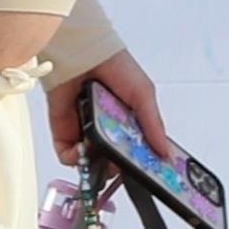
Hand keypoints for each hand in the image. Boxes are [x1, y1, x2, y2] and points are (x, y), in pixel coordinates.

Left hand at [45, 46, 171, 168]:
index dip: (142, 165)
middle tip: (122, 164)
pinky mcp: (64, 133)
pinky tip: (83, 150)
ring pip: (93, 163)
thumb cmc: (116, 68)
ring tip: (102, 152)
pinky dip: (76, 158)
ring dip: (98, 164)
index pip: (138, 152)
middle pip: (115, 163)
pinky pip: (69, 157)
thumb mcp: (143, 94)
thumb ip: (153, 124)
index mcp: (129, 123)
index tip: (148, 174)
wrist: (83, 54)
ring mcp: (86, 134)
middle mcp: (108, 131)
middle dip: (120, 167)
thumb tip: (164, 152)